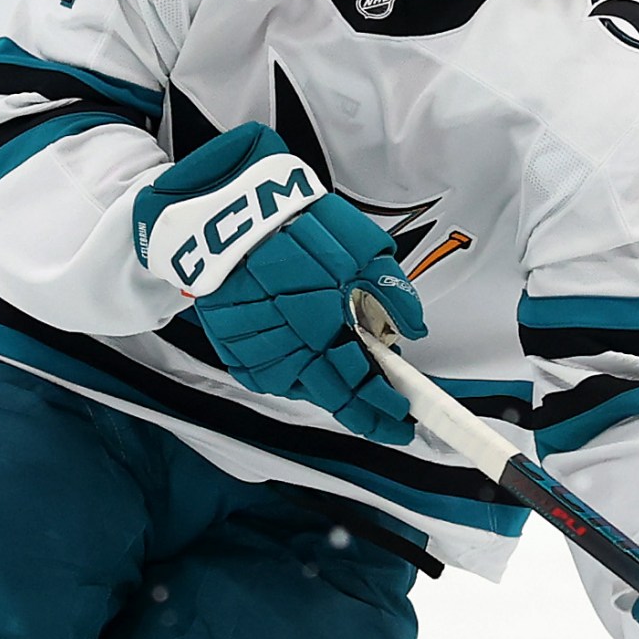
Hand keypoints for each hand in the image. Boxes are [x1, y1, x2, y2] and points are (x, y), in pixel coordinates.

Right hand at [131, 121, 426, 441]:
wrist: (224, 219)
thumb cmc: (295, 228)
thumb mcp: (361, 249)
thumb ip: (392, 294)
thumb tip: (413, 328)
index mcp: (323, 329)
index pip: (358, 387)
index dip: (382, 408)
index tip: (403, 420)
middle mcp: (288, 352)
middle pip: (333, 396)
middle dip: (364, 409)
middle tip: (387, 415)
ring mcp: (259, 357)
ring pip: (307, 385)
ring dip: (331, 381)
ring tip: (350, 365)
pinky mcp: (238, 353)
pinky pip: (279, 371)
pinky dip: (301, 366)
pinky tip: (312, 348)